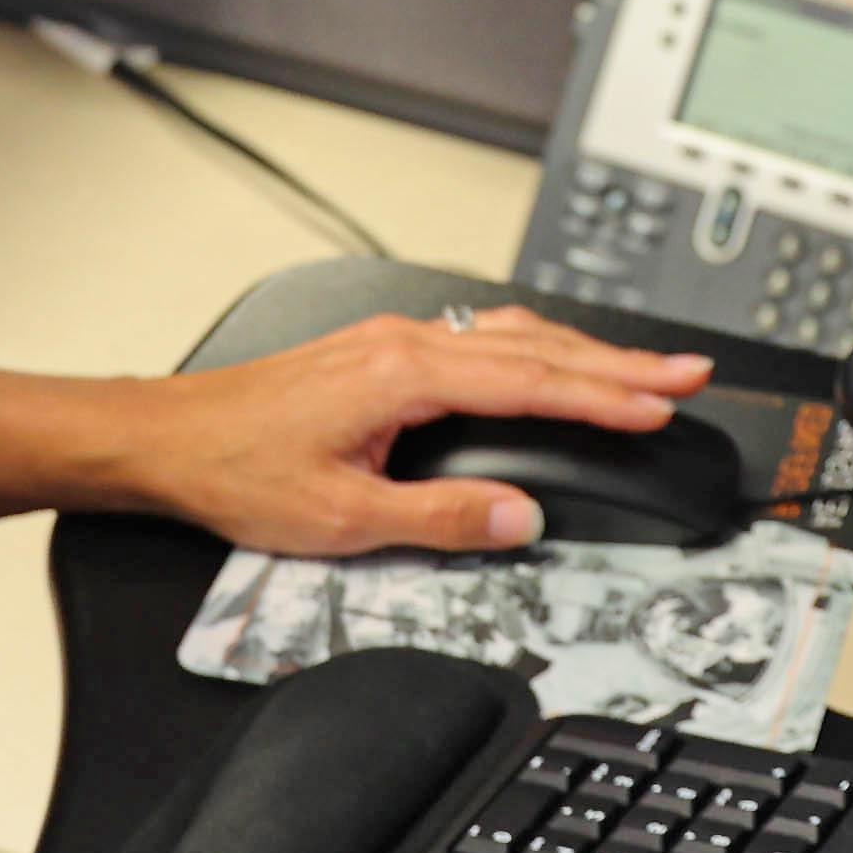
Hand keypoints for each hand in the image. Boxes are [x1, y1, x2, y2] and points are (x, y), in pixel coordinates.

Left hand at [109, 307, 710, 556]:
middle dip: (619, 362)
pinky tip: (548, 360)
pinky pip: (479, 338)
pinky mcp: (380, 350)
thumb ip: (442, 516)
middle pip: (536, 346)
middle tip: (686, 372)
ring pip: (510, 336)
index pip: (532, 383)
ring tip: (641, 370)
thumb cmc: (236, 469)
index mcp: (404, 372)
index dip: (605, 396)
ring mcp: (392, 339)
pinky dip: (533, 349)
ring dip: (582, 352)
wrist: (166, 438)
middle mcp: (404, 341)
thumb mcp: (344, 516)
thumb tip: (517, 515)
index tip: (663, 404)